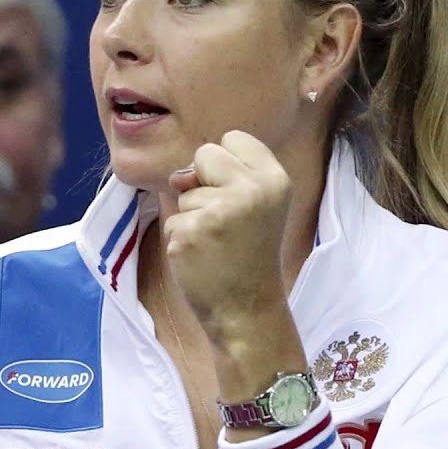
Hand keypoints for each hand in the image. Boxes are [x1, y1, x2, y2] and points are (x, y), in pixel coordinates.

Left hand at [164, 130, 291, 344]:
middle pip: (204, 153)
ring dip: (192, 217)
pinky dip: (181, 240)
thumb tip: (178, 177)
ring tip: (217, 245)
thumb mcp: (254, 206)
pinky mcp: (191, 232)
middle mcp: (252, 190)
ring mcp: (220, 211)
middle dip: (204, 183)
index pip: (233, 138)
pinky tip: (203, 258)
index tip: (239, 198)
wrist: (247, 311)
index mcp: (275, 179)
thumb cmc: (247, 255)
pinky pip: (172, 220)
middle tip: (226, 223)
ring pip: (184, 191)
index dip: (226, 166)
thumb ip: (223, 177)